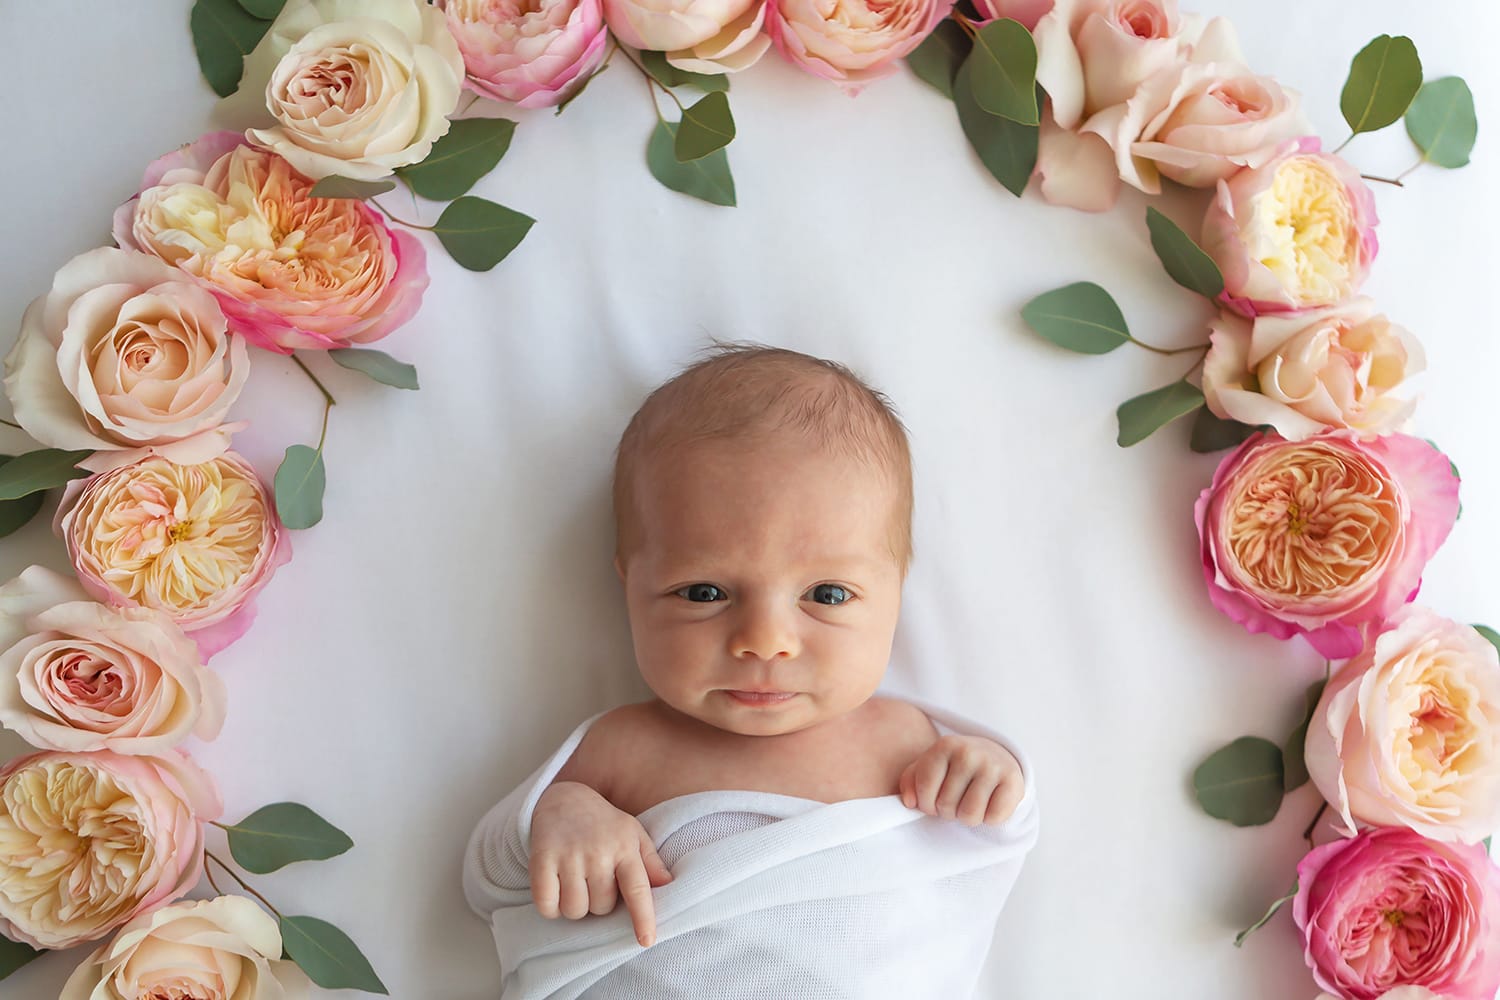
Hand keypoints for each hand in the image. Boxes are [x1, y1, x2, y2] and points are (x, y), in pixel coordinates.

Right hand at [529, 781, 673, 945]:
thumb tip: (669, 885)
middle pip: (601, 907)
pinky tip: (555, 888)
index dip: (643, 918)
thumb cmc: (604, 824)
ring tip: (576, 883)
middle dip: (598, 902)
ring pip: (575, 910)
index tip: (646, 940)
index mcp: (625, 847)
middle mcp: (598, 852)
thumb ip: (651, 862)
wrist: (563, 799)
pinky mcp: (542, 859)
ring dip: (575, 906)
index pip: (637, 889)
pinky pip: (547, 905)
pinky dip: (551, 906)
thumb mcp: (633, 834)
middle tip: (594, 880)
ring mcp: (569, 856)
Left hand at [898, 734, 1024, 826]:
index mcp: (944, 746)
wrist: (995, 756)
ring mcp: (992, 765)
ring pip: (970, 815)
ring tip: (969, 804)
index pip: (925, 789)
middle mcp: (968, 752)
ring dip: (967, 818)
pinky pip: (994, 818)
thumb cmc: (953, 768)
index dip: (926, 805)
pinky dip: (989, 819)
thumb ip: (910, 782)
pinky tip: (989, 804)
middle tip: (956, 802)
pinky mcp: (1013, 780)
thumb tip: (910, 802)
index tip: (932, 802)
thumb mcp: (928, 768)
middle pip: (946, 805)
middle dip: (948, 812)